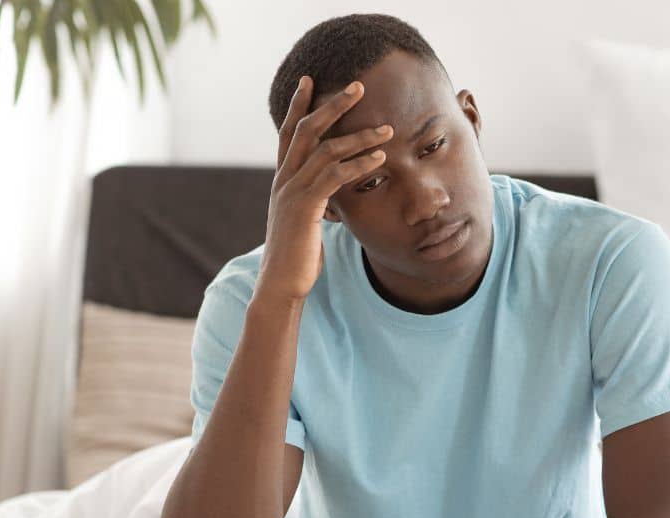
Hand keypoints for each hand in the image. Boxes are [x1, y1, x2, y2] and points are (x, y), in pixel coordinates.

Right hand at [258, 75, 394, 301]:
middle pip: (305, 130)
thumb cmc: (298, 258)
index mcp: (283, 181)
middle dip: (331, 106)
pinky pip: (334, 177)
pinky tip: (379, 159)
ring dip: (359, 137)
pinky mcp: (305, 208)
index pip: (288, 133)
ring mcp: (292, 193)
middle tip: (357, 86)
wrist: (282, 285)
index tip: (310, 82)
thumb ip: (317, 202)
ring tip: (387, 130)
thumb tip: (332, 196)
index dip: (298, 106)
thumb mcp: (307, 223)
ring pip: (325, 150)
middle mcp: (284, 181)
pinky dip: (359, 164)